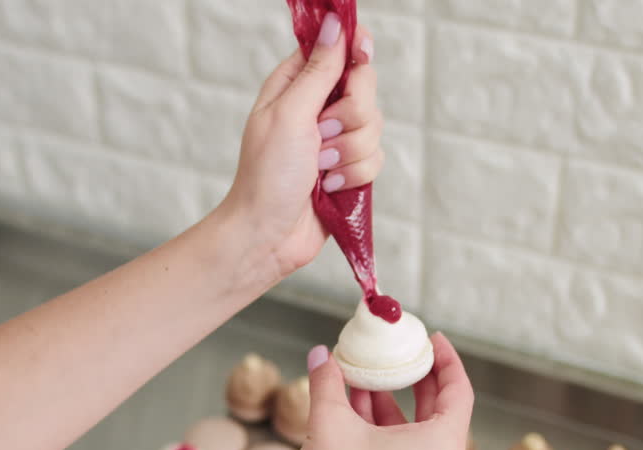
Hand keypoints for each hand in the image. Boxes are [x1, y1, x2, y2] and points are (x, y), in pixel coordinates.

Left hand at [216, 12, 383, 285]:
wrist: (268, 234)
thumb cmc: (267, 175)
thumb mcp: (290, 114)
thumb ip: (319, 70)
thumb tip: (336, 23)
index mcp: (295, 85)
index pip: (336, 49)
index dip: (353, 48)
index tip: (362, 53)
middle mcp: (317, 108)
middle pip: (365, 87)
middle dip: (351, 115)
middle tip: (322, 133)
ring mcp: (335, 140)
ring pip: (375, 126)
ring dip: (348, 153)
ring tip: (319, 170)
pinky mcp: (348, 169)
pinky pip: (375, 159)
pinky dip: (354, 176)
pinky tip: (328, 188)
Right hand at [286, 334, 473, 449]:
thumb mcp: (330, 423)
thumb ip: (328, 382)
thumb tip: (321, 355)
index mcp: (444, 445)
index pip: (459, 390)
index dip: (446, 359)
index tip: (431, 338)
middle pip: (440, 409)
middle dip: (415, 377)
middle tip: (397, 352)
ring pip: (418, 431)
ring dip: (392, 402)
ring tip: (362, 377)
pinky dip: (386, 428)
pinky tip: (353, 409)